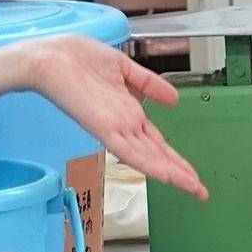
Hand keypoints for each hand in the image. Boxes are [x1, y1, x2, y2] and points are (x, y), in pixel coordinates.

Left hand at [0, 37, 208, 199]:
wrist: (50, 58)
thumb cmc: (79, 59)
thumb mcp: (122, 68)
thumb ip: (147, 84)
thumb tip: (174, 99)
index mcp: (129, 113)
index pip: (157, 142)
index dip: (176, 159)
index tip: (195, 176)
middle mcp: (124, 125)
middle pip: (157, 155)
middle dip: (180, 174)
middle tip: (202, 193)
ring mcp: (114, 128)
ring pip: (147, 157)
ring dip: (170, 173)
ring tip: (192, 188)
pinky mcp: (102, 127)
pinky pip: (127, 150)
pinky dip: (146, 162)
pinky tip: (163, 174)